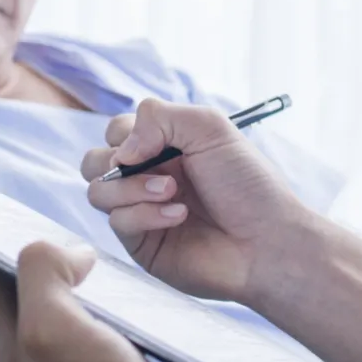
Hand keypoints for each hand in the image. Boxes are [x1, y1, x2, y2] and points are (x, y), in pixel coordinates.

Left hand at [0, 241, 203, 361]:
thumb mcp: (55, 327)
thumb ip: (43, 275)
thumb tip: (69, 252)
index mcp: (20, 348)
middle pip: (39, 298)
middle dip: (50, 263)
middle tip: (67, 234)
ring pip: (88, 319)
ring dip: (102, 292)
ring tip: (116, 267)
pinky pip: (135, 346)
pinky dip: (147, 326)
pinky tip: (163, 315)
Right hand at [81, 99, 308, 302]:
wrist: (267, 240)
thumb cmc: (247, 183)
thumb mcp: (209, 127)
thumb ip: (157, 117)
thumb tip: (121, 151)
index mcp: (163, 147)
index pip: (116, 133)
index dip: (124, 134)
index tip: (151, 144)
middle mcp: (147, 177)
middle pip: (94, 161)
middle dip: (116, 161)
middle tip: (158, 171)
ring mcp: (141, 211)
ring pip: (98, 191)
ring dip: (132, 188)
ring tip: (173, 193)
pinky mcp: (141, 244)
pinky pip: (117, 222)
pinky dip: (146, 214)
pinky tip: (179, 216)